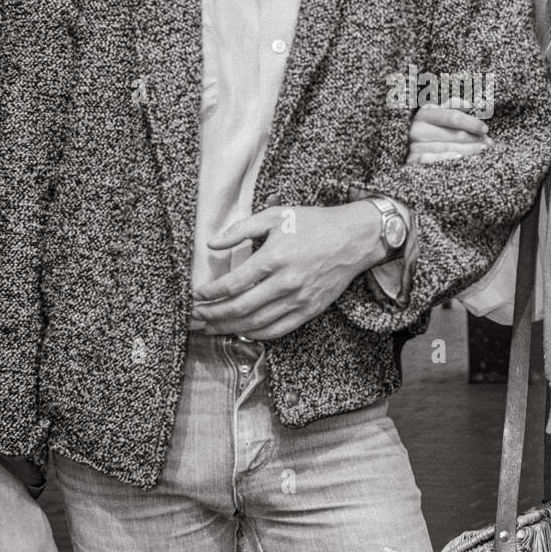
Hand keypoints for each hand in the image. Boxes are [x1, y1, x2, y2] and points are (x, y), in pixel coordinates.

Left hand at [191, 202, 382, 338]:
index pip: (233, 284)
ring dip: (230, 329)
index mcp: (274, 257)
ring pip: (257, 324)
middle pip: (240, 308)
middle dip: (213, 316)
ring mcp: (299, 299)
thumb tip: (212, 244)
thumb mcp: (275, 216)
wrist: (354, 238)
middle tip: (196, 318)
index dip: (210, 294)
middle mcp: (285, 282)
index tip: (197, 296)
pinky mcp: (310, 310)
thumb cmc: (314, 224)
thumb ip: (241, 229)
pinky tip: (243, 333)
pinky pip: (279, 330)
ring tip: (212, 329)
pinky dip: (257, 335)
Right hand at [407, 96, 490, 164]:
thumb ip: (450, 104)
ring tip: (481, 148)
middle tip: (488, 142)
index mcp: (423, 113)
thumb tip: (470, 104)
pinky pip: (435, 160)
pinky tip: (462, 156)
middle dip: (473, 138)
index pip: (453, 117)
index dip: (470, 123)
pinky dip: (450, 158)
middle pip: (452, 135)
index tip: (485, 129)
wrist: (394, 138)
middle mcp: (416, 128)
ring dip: (467, 149)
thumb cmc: (420, 122)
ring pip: (447, 148)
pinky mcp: (410, 159)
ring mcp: (412, 145)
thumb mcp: (432, 108)